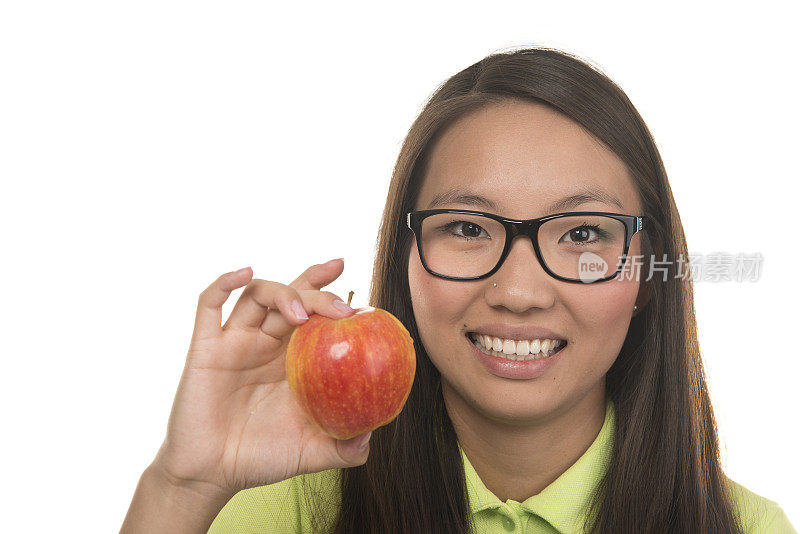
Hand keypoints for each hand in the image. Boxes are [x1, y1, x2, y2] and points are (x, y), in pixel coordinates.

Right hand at [151, 259, 370, 497]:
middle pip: (292, 296)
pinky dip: (224, 282)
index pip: (315, 311)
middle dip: (317, 291)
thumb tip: (370, 438)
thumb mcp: (309, 453)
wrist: (210, 475)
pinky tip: (244, 272)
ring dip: (282, 293)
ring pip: (257, 294)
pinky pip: (209, 305)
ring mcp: (235, 341)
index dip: (332, 293)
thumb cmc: (260, 458)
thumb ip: (343, 448)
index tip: (359, 297)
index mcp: (292, 358)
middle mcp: (266, 342)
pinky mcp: (205, 348)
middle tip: (339, 309)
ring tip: (300, 314)